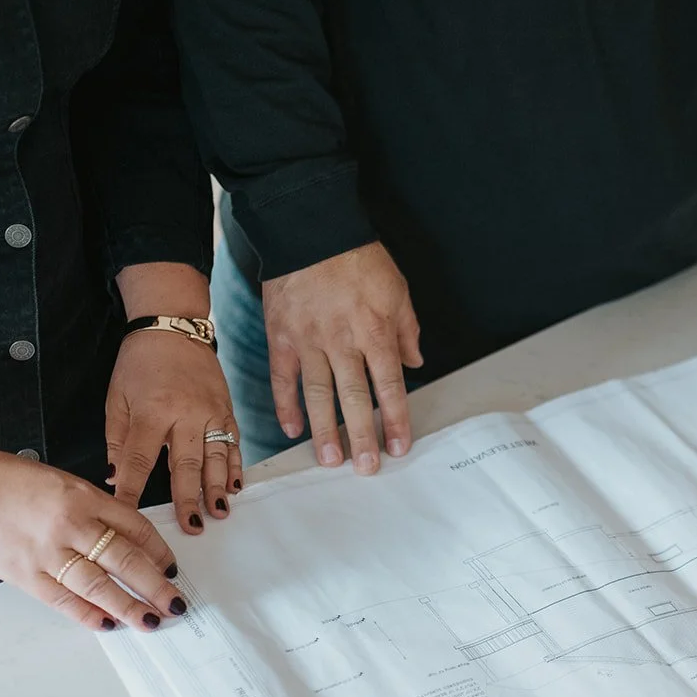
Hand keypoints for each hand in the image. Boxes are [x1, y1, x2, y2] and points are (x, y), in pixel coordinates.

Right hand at [0, 447, 185, 631]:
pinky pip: (63, 599)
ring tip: (150, 620)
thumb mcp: (60, 481)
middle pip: (125, 559)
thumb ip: (91, 507)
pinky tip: (106, 623)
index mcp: (83, 497)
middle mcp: (70, 524)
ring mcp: (47, 552)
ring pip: (99, 585)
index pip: (135, 527)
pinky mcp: (24, 574)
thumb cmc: (5, 481)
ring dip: (128, 606)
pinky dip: (87, 614)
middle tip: (174, 602)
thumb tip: (121, 535)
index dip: (158, 550)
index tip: (170, 566)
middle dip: (154, 585)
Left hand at [107, 330, 240, 534]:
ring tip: (219, 513)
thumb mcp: (115, 397)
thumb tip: (114, 477)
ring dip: (218, 488)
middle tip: (191, 526)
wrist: (174, 327)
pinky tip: (236, 486)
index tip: (127, 515)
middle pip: (186, 465)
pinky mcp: (226, 410)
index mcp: (151, 412)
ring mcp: (210, 413)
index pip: (139, 460)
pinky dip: (236, 466)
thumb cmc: (139, 364)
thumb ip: (116, 438)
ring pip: (216, 457)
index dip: (132, 490)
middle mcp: (185, 415)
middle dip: (188, 498)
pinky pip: (234, 443)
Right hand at [263, 242, 423, 474]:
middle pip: (355, 398)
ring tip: (331, 459)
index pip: (390, 386)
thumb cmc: (357, 257)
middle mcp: (343, 341)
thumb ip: (407, 329)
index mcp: (375, 331)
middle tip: (366, 467)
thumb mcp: (397, 289)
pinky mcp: (282, 336)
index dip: (396, 419)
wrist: (310, 228)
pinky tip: (292, 429)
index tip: (400, 446)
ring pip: (318, 394)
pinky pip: (283, 377)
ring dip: (325, 430)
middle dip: (363, 435)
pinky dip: (286, 404)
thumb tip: (414, 364)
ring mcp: (309, 340)